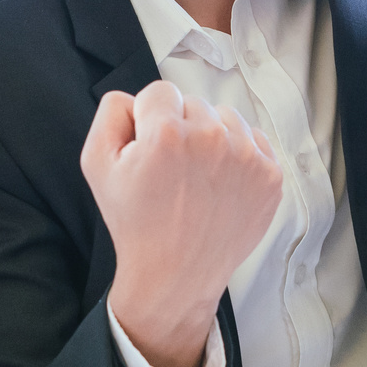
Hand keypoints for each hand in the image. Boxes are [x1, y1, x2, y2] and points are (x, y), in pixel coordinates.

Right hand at [82, 81, 282, 366]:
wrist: (176, 275)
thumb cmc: (135, 223)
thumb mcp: (97, 165)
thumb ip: (110, 114)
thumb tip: (134, 97)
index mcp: (166, 133)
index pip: (159, 92)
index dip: (149, 120)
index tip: (150, 151)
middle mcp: (211, 138)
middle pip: (193, 103)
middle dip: (180, 128)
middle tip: (173, 170)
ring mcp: (246, 157)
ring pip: (225, 119)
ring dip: (211, 138)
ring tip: (198, 177)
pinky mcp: (270, 176)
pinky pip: (254, 140)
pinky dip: (239, 156)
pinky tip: (220, 183)